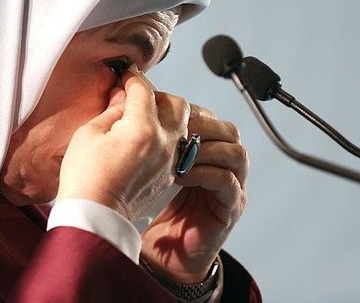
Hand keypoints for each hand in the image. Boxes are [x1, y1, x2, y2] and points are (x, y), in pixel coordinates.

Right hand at [56, 70, 188, 220]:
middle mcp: (164, 143)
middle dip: (157, 95)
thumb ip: (110, 111)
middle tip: (137, 97)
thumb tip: (122, 98)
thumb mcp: (88, 134)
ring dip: (167, 114)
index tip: (125, 76)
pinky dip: (169, 135)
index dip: (132, 79)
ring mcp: (170, 160)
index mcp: (142, 129)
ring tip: (145, 117)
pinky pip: (180, 144)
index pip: (144, 90)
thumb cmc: (86, 179)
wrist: (96, 216)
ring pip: (184, 123)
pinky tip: (149, 138)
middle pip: (177, 103)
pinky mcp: (170, 174)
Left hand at [140, 105, 248, 283]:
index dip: (189, 111)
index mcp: (201, 150)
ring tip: (177, 155)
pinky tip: (181, 176)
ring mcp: (230, 186)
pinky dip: (205, 174)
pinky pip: (228, 181)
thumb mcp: (144, 165)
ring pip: (236, 152)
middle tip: (174, 131)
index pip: (208, 117)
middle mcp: (221, 165)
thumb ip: (142, 139)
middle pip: (228, 130)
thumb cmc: (148, 209)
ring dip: (205, 149)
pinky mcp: (230, 207)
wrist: (160, 256)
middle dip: (201, 126)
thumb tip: (124, 103)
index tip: (163, 112)